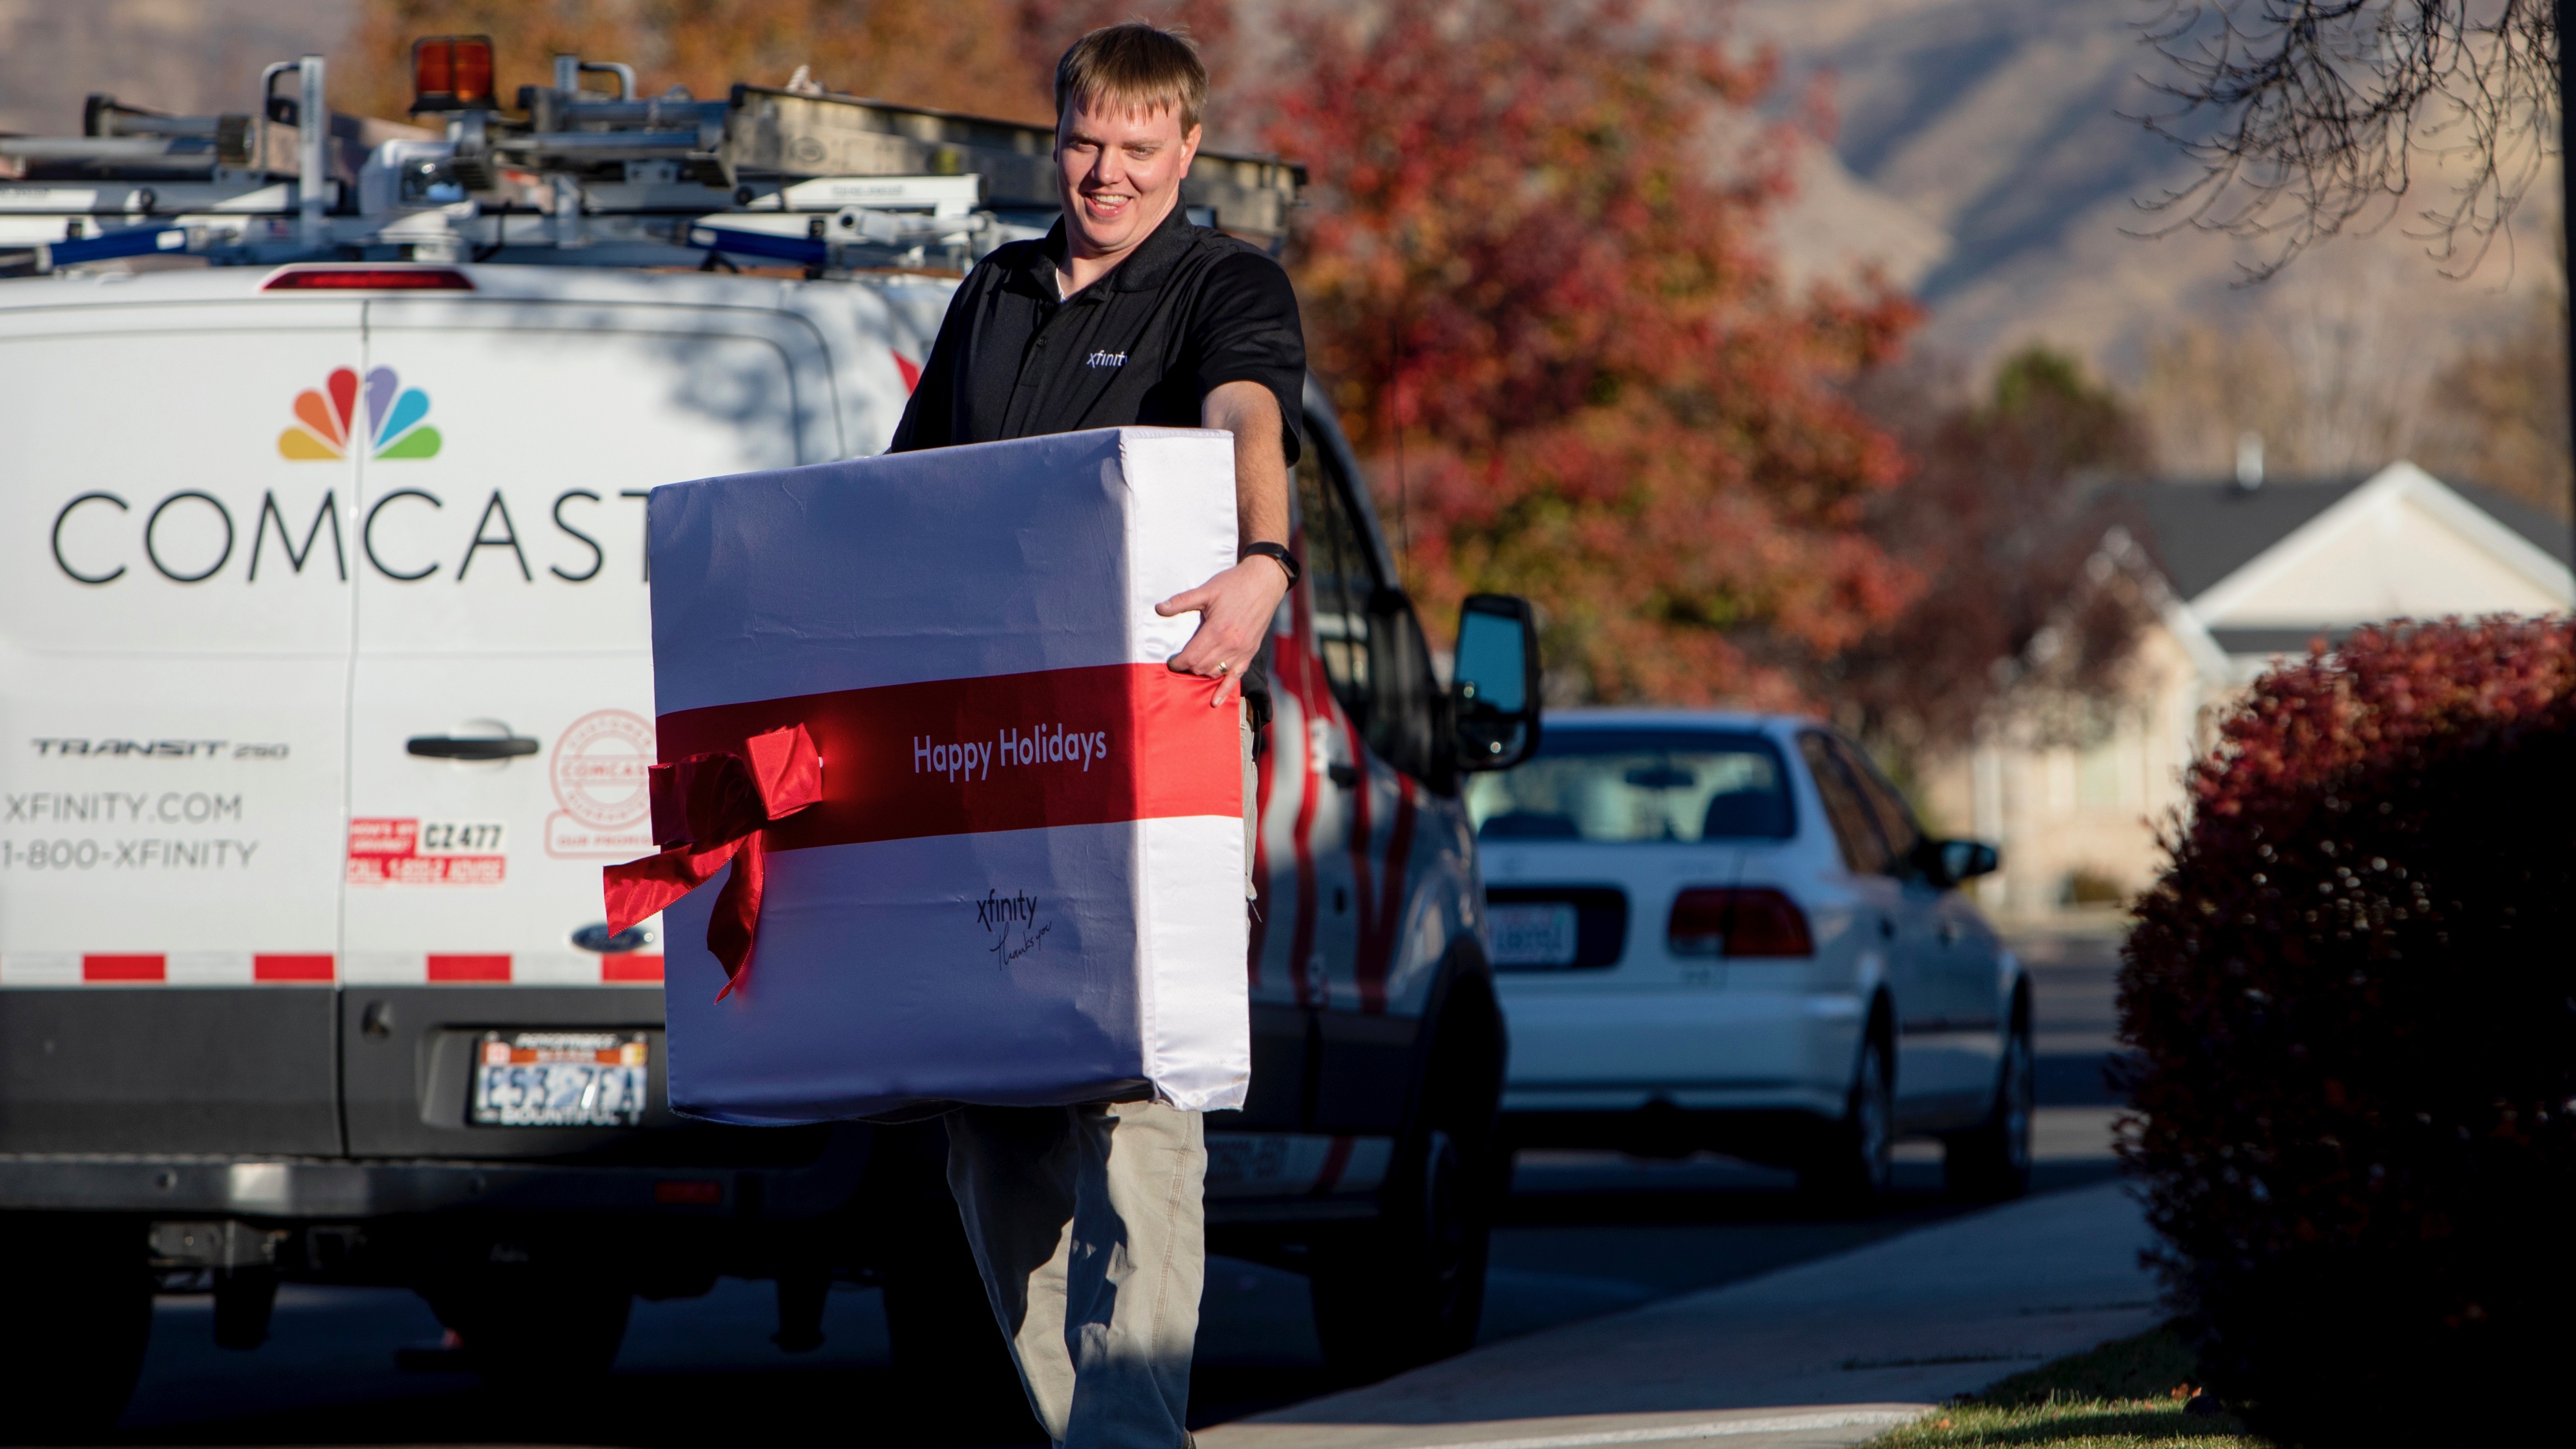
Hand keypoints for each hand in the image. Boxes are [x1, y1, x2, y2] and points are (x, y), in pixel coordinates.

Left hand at [1157, 556, 1290, 705]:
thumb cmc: (1235, 584)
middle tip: (1179, 664)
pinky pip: (1236, 676)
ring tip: (1192, 670)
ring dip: (1201, 674)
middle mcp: (1230, 645)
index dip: (1178, 662)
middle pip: (1201, 667)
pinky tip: (1216, 701)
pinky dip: (1225, 690)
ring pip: (1215, 673)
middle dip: (1187, 668)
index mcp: (1217, 630)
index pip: (1191, 657)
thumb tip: (1159, 608)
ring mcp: (1241, 651)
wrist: (1264, 582)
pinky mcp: (1250, 652)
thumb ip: (1182, 601)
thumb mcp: (1207, 590)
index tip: (1171, 662)